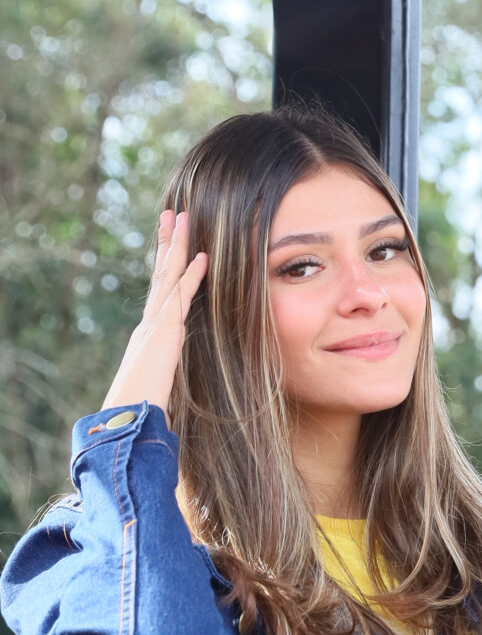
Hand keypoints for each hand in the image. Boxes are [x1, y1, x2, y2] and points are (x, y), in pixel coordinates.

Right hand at [101, 210, 207, 417]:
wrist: (125, 420)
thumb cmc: (138, 413)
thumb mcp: (157, 390)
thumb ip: (162, 381)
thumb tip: (169, 391)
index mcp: (148, 335)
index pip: (159, 292)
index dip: (166, 266)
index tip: (172, 244)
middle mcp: (148, 324)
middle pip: (159, 274)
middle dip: (166, 242)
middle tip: (171, 214)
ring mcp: (154, 325)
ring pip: (167, 276)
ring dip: (177, 246)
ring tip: (182, 217)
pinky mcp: (164, 332)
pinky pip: (180, 297)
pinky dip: (192, 276)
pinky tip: (203, 257)